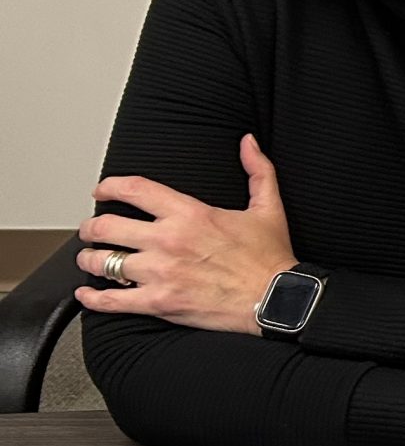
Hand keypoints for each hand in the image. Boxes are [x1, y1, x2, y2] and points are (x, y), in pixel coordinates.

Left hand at [73, 135, 297, 334]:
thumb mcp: (269, 207)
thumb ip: (258, 170)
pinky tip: (88, 293)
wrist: (276, 299)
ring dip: (90, 260)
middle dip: (91, 227)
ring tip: (90, 259)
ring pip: (103, 263)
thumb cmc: (270, 257)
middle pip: (106, 226)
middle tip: (91, 230)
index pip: (135, 189)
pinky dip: (93, 297)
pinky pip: (111, 300)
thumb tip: (249, 142)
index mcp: (190, 214)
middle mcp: (169, 240)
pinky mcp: (159, 302)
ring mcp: (160, 273)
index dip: (110, 186)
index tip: (103, 190)